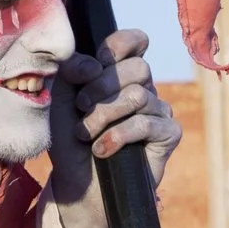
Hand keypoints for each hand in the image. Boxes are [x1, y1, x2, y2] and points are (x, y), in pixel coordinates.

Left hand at [53, 28, 180, 177]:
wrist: (79, 185)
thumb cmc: (69, 141)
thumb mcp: (60, 100)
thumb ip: (71, 71)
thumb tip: (95, 64)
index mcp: (120, 74)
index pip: (135, 42)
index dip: (119, 45)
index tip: (94, 66)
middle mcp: (144, 89)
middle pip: (138, 68)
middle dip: (102, 87)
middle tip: (81, 108)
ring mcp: (158, 111)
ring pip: (139, 96)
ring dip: (104, 116)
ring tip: (86, 135)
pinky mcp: (168, 135)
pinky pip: (147, 123)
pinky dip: (119, 136)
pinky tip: (103, 150)